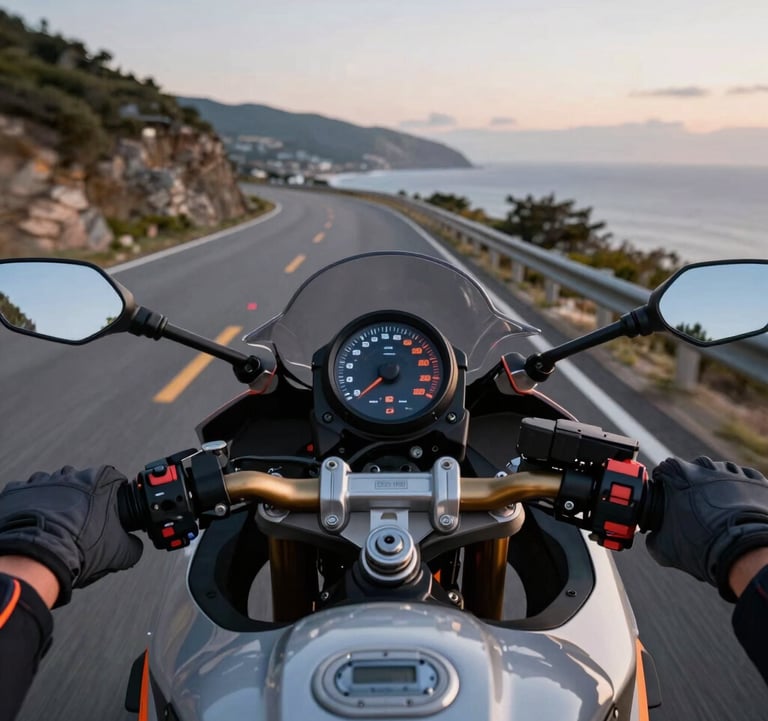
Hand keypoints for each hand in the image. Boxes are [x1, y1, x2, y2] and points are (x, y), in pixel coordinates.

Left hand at [0, 466, 142, 606]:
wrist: (38, 559)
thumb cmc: (82, 550)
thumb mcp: (121, 553)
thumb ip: (134, 546)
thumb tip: (135, 547)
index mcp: (102, 480)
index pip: (115, 480)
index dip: (113, 499)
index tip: (109, 514)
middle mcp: (73, 474)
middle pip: (83, 481)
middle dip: (84, 498)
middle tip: (82, 522)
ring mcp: (43, 480)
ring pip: (54, 485)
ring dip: (57, 499)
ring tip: (57, 524)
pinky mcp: (18, 491)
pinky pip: (26, 493)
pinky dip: (31, 505)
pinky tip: (37, 523)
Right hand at [647, 456, 767, 600]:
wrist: (744, 554)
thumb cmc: (701, 546)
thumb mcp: (662, 547)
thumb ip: (651, 535)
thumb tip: (653, 537)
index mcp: (675, 473)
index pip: (663, 470)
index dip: (664, 486)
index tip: (669, 499)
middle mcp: (703, 465)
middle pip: (692, 471)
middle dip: (692, 487)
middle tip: (694, 510)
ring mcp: (731, 471)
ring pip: (719, 474)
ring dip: (717, 488)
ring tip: (719, 513)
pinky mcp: (756, 480)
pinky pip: (744, 480)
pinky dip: (741, 492)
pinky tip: (737, 511)